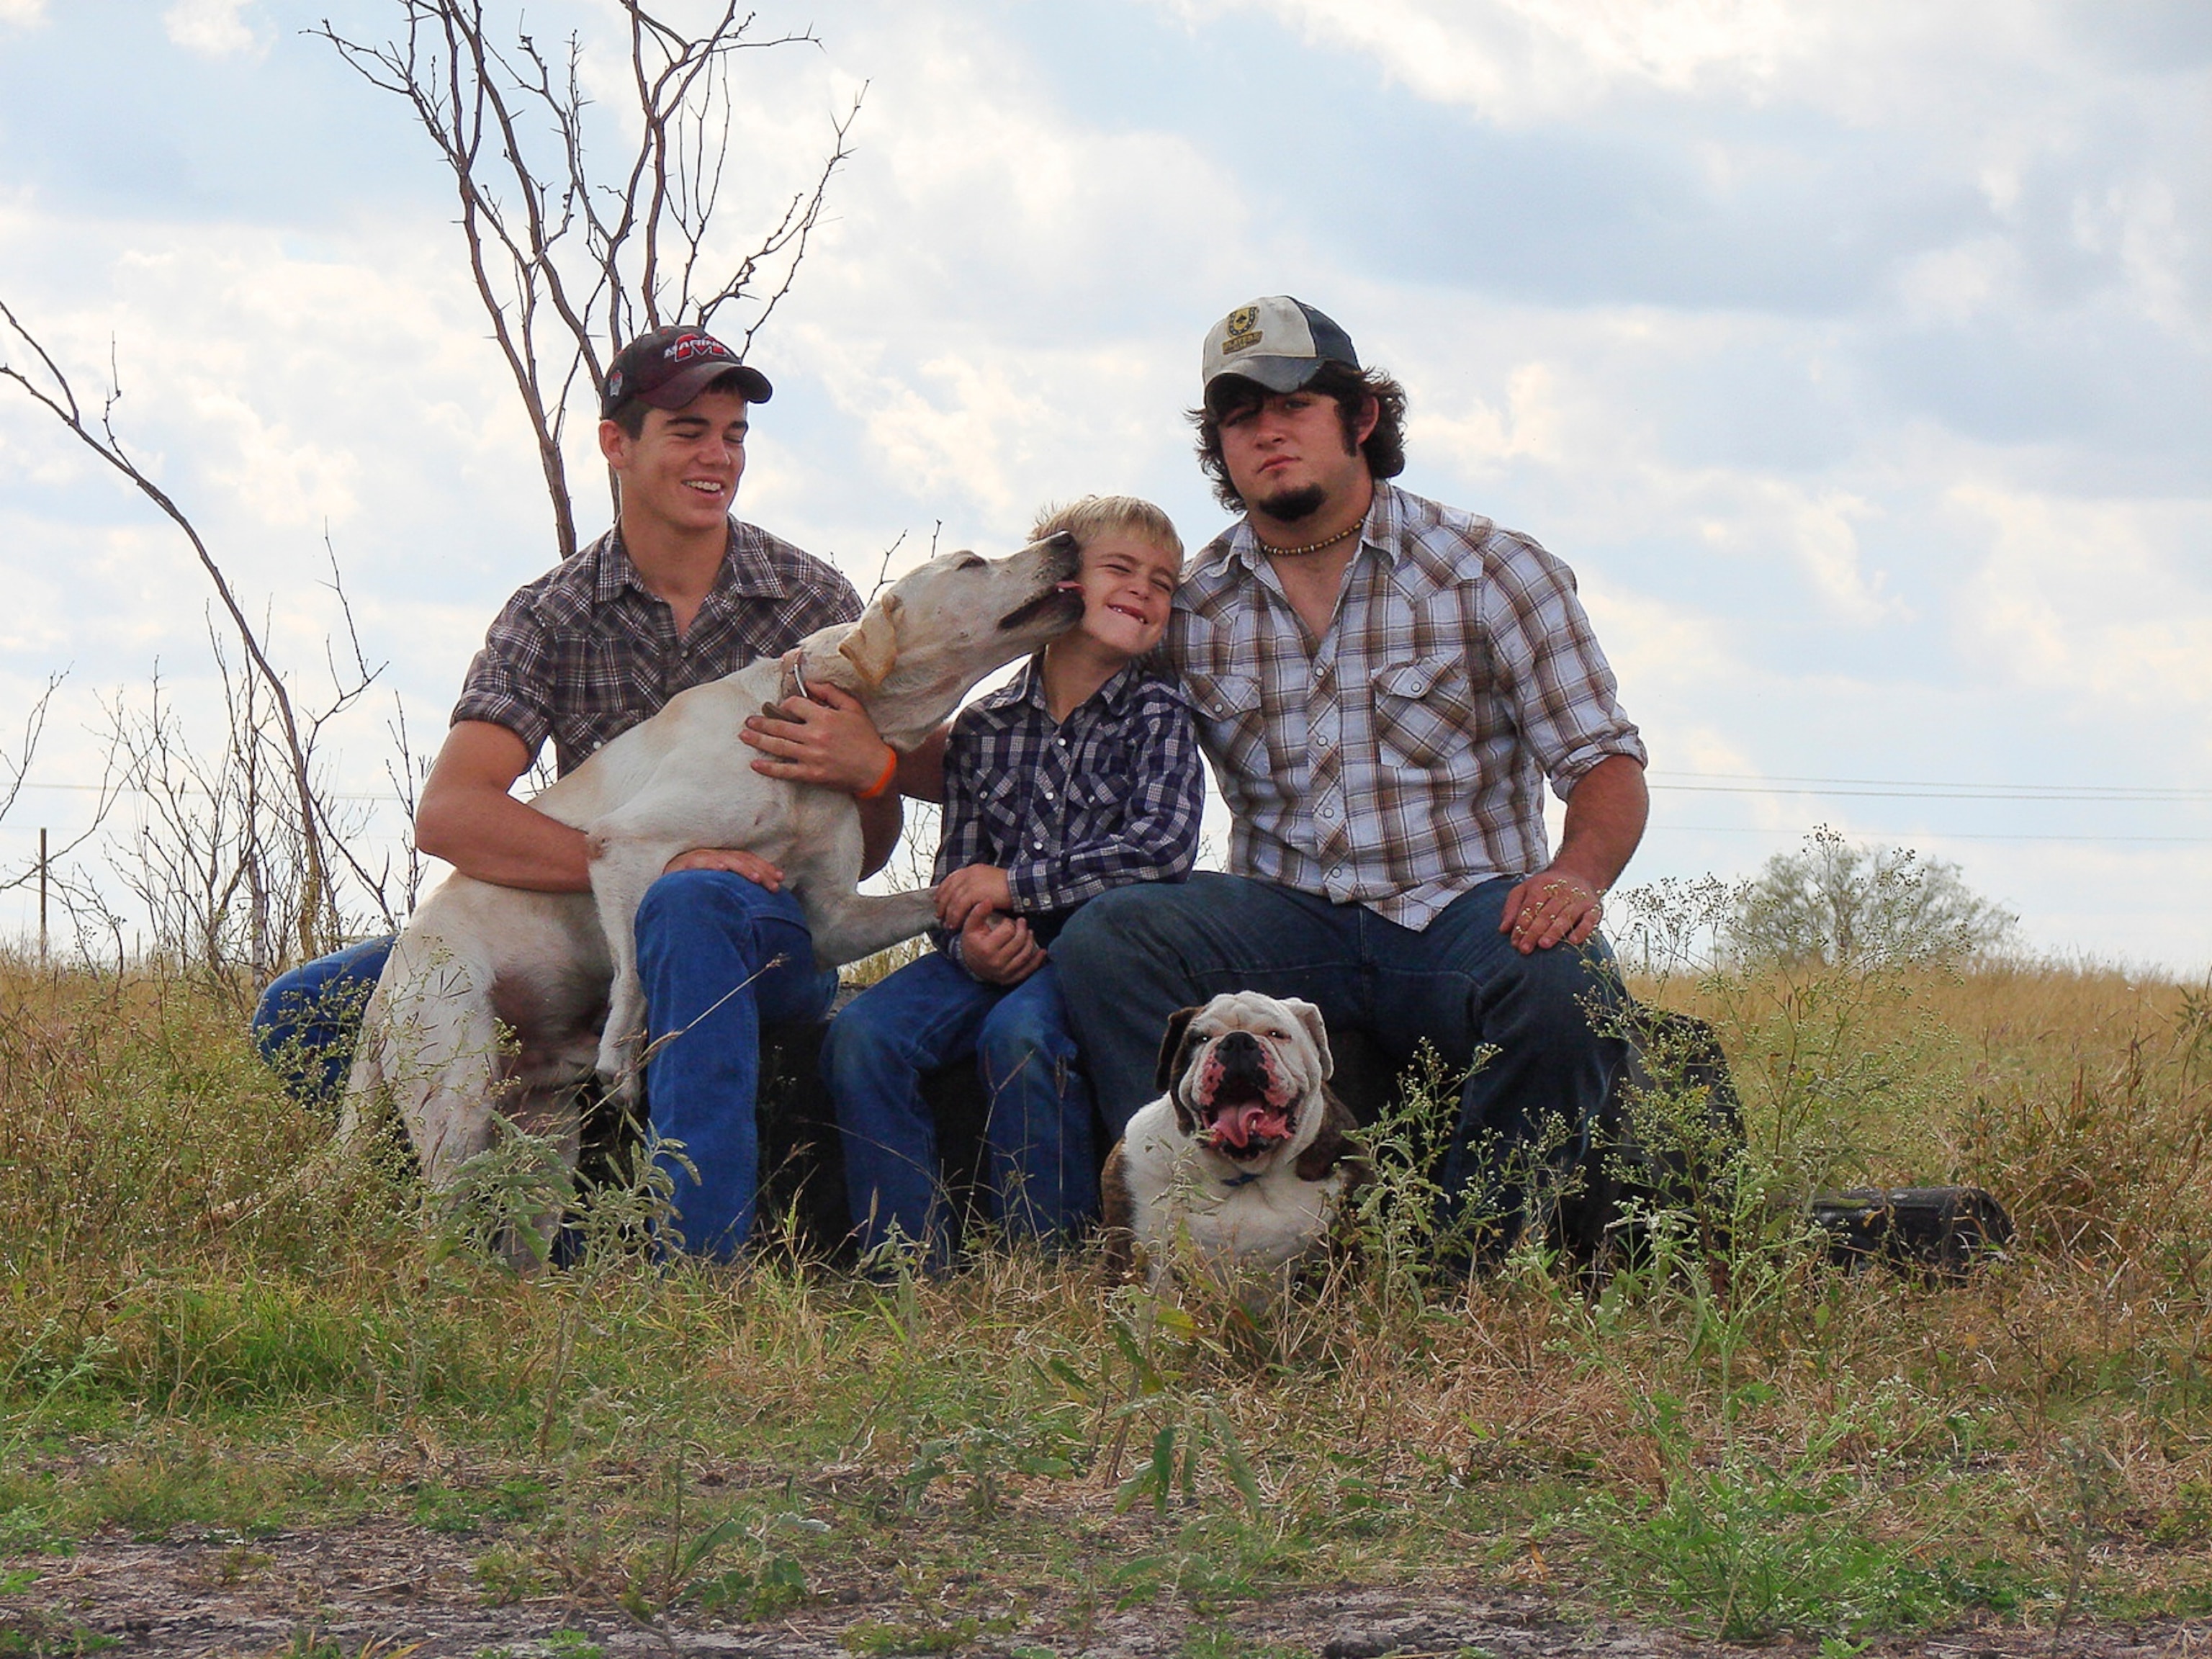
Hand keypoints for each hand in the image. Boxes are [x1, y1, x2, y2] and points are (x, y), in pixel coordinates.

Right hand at [663, 846, 783, 888]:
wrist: (662, 894)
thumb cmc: (691, 894)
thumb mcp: (717, 892)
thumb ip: (734, 893)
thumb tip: (761, 902)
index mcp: (722, 861)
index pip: (747, 861)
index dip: (764, 868)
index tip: (779, 880)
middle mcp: (712, 857)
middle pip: (740, 859)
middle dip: (759, 871)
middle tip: (772, 884)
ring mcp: (697, 858)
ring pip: (724, 859)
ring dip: (741, 867)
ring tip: (755, 877)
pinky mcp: (682, 864)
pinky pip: (698, 862)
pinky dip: (711, 864)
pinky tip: (722, 868)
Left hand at [742, 682, 894, 793]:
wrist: (875, 769)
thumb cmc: (865, 737)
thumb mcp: (853, 708)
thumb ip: (831, 692)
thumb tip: (811, 683)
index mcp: (824, 717)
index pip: (794, 705)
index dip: (786, 704)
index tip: (783, 707)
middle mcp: (814, 736)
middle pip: (780, 726)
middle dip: (761, 722)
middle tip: (748, 720)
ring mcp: (811, 756)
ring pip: (778, 746)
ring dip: (758, 740)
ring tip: (744, 735)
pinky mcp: (812, 774)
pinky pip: (785, 771)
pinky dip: (769, 768)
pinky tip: (755, 764)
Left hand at [936, 864, 1013, 931]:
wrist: (1020, 886)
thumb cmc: (1010, 887)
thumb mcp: (991, 880)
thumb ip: (978, 885)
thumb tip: (969, 897)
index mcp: (973, 869)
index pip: (952, 879)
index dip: (943, 890)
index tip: (938, 900)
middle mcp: (969, 874)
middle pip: (949, 890)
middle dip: (942, 904)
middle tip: (940, 915)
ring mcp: (971, 882)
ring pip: (952, 900)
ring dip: (948, 914)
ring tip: (947, 924)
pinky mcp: (974, 893)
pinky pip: (959, 907)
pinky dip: (955, 917)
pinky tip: (955, 924)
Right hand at [961, 911, 1043, 985]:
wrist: (970, 964)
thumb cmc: (972, 942)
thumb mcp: (970, 926)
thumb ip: (978, 912)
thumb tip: (988, 900)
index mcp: (986, 948)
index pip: (1008, 931)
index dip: (1009, 923)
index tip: (1005, 921)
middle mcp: (996, 962)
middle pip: (1019, 941)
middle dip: (1022, 929)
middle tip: (1022, 923)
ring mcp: (1004, 973)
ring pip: (1025, 954)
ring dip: (1030, 941)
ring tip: (1029, 932)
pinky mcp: (1010, 979)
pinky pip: (1028, 970)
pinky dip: (1037, 960)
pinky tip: (1042, 951)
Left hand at [1499, 867, 1603, 954]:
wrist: (1579, 874)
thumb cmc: (1546, 888)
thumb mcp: (1525, 890)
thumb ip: (1512, 907)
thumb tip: (1503, 929)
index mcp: (1542, 885)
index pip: (1530, 906)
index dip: (1522, 924)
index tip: (1514, 942)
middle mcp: (1562, 891)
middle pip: (1546, 913)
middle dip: (1534, 932)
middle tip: (1525, 948)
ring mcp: (1579, 899)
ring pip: (1565, 916)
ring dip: (1554, 931)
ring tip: (1543, 945)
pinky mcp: (1594, 908)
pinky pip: (1589, 920)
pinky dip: (1582, 930)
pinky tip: (1573, 941)